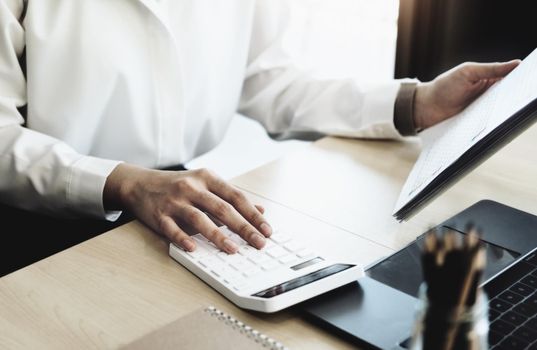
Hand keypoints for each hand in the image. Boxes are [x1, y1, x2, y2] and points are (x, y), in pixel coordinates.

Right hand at [104, 164, 271, 253]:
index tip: (267, 230)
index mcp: (207, 178)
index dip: (253, 214)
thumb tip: (260, 210)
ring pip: (200, 219)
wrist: (140, 183)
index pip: (236, 197)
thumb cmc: (178, 186)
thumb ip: (231, 198)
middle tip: (259, 243)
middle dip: (244, 228)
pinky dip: (183, 239)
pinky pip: (173, 229)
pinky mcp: (159, 215)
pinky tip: (194, 248)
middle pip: (223, 209)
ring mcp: (175, 201)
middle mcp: (192, 188)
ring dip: (218, 236)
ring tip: (233, 249)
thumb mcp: (206, 185)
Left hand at [414, 60, 519, 129]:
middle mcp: (487, 94)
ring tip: (514, 112)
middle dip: (516, 98)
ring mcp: (482, 109)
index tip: (529, 84)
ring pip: (500, 111)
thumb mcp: (467, 73)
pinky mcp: (476, 122)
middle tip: (524, 100)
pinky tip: (499, 124)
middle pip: (508, 96)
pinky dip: (494, 123)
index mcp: (488, 79)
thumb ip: (491, 69)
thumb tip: (517, 63)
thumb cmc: (443, 87)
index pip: (511, 78)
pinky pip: (489, 123)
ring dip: (506, 112)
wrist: (424, 108)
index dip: (520, 81)